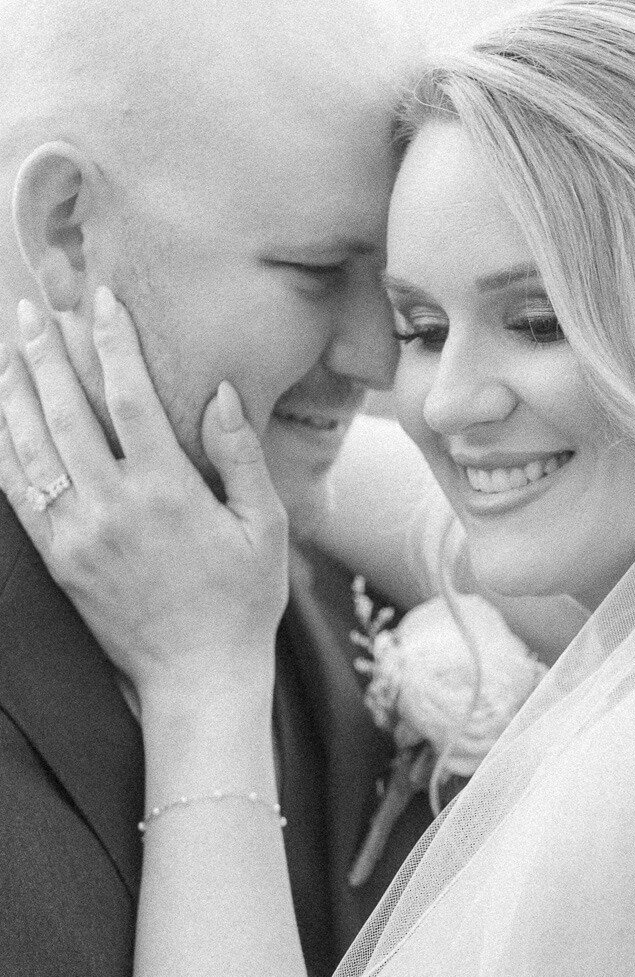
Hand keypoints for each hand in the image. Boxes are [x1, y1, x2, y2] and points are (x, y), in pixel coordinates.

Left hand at [0, 288, 287, 711]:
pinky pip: (19, 494)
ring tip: (8, 352)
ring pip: (31, 448)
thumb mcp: (266, 527)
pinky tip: (0, 421)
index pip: (128, 397)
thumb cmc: (243, 599)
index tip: (100, 300)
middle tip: (33, 310)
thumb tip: (221, 393)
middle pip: (65, 411)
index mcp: (167, 491)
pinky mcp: (58, 560)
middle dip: (45, 353)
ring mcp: (77, 535)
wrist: (197, 676)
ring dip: (15, 393)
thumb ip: (242, 457)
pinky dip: (4, 451)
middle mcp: (112, 506)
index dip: (111, 342)